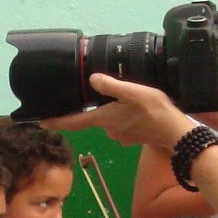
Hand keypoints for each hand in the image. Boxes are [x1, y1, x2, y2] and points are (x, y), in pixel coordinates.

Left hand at [42, 73, 201, 149]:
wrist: (176, 133)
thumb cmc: (156, 111)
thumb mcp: (134, 92)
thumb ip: (112, 86)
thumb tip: (92, 80)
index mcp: (105, 118)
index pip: (75, 122)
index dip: (57, 122)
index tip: (41, 122)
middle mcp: (108, 130)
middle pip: (94, 118)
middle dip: (98, 108)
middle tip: (110, 94)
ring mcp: (120, 136)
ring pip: (110, 120)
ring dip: (114, 111)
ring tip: (131, 101)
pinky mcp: (131, 138)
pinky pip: (122, 125)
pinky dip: (126, 117)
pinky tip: (138, 111)